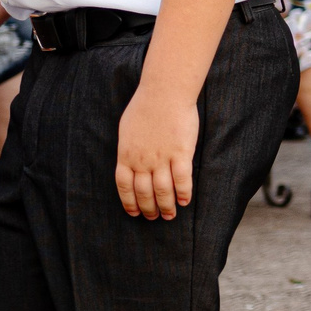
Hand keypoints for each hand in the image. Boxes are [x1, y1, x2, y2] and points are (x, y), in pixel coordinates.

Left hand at [115, 81, 198, 219]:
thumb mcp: (127, 130)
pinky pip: (182, 179)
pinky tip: (185, 201)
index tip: (135, 213)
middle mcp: (142, 160)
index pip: (124, 186)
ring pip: (162, 190)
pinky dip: (183, 193)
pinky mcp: (181, 153)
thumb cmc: (145, 107)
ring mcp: (162, 158)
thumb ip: (129, 149)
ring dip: (166, 206)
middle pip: (144, 192)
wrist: (164, 93)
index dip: (129, 202)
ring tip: (170, 215)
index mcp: (126, 155)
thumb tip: (130, 163)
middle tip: (154, 217)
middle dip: (148, 209)